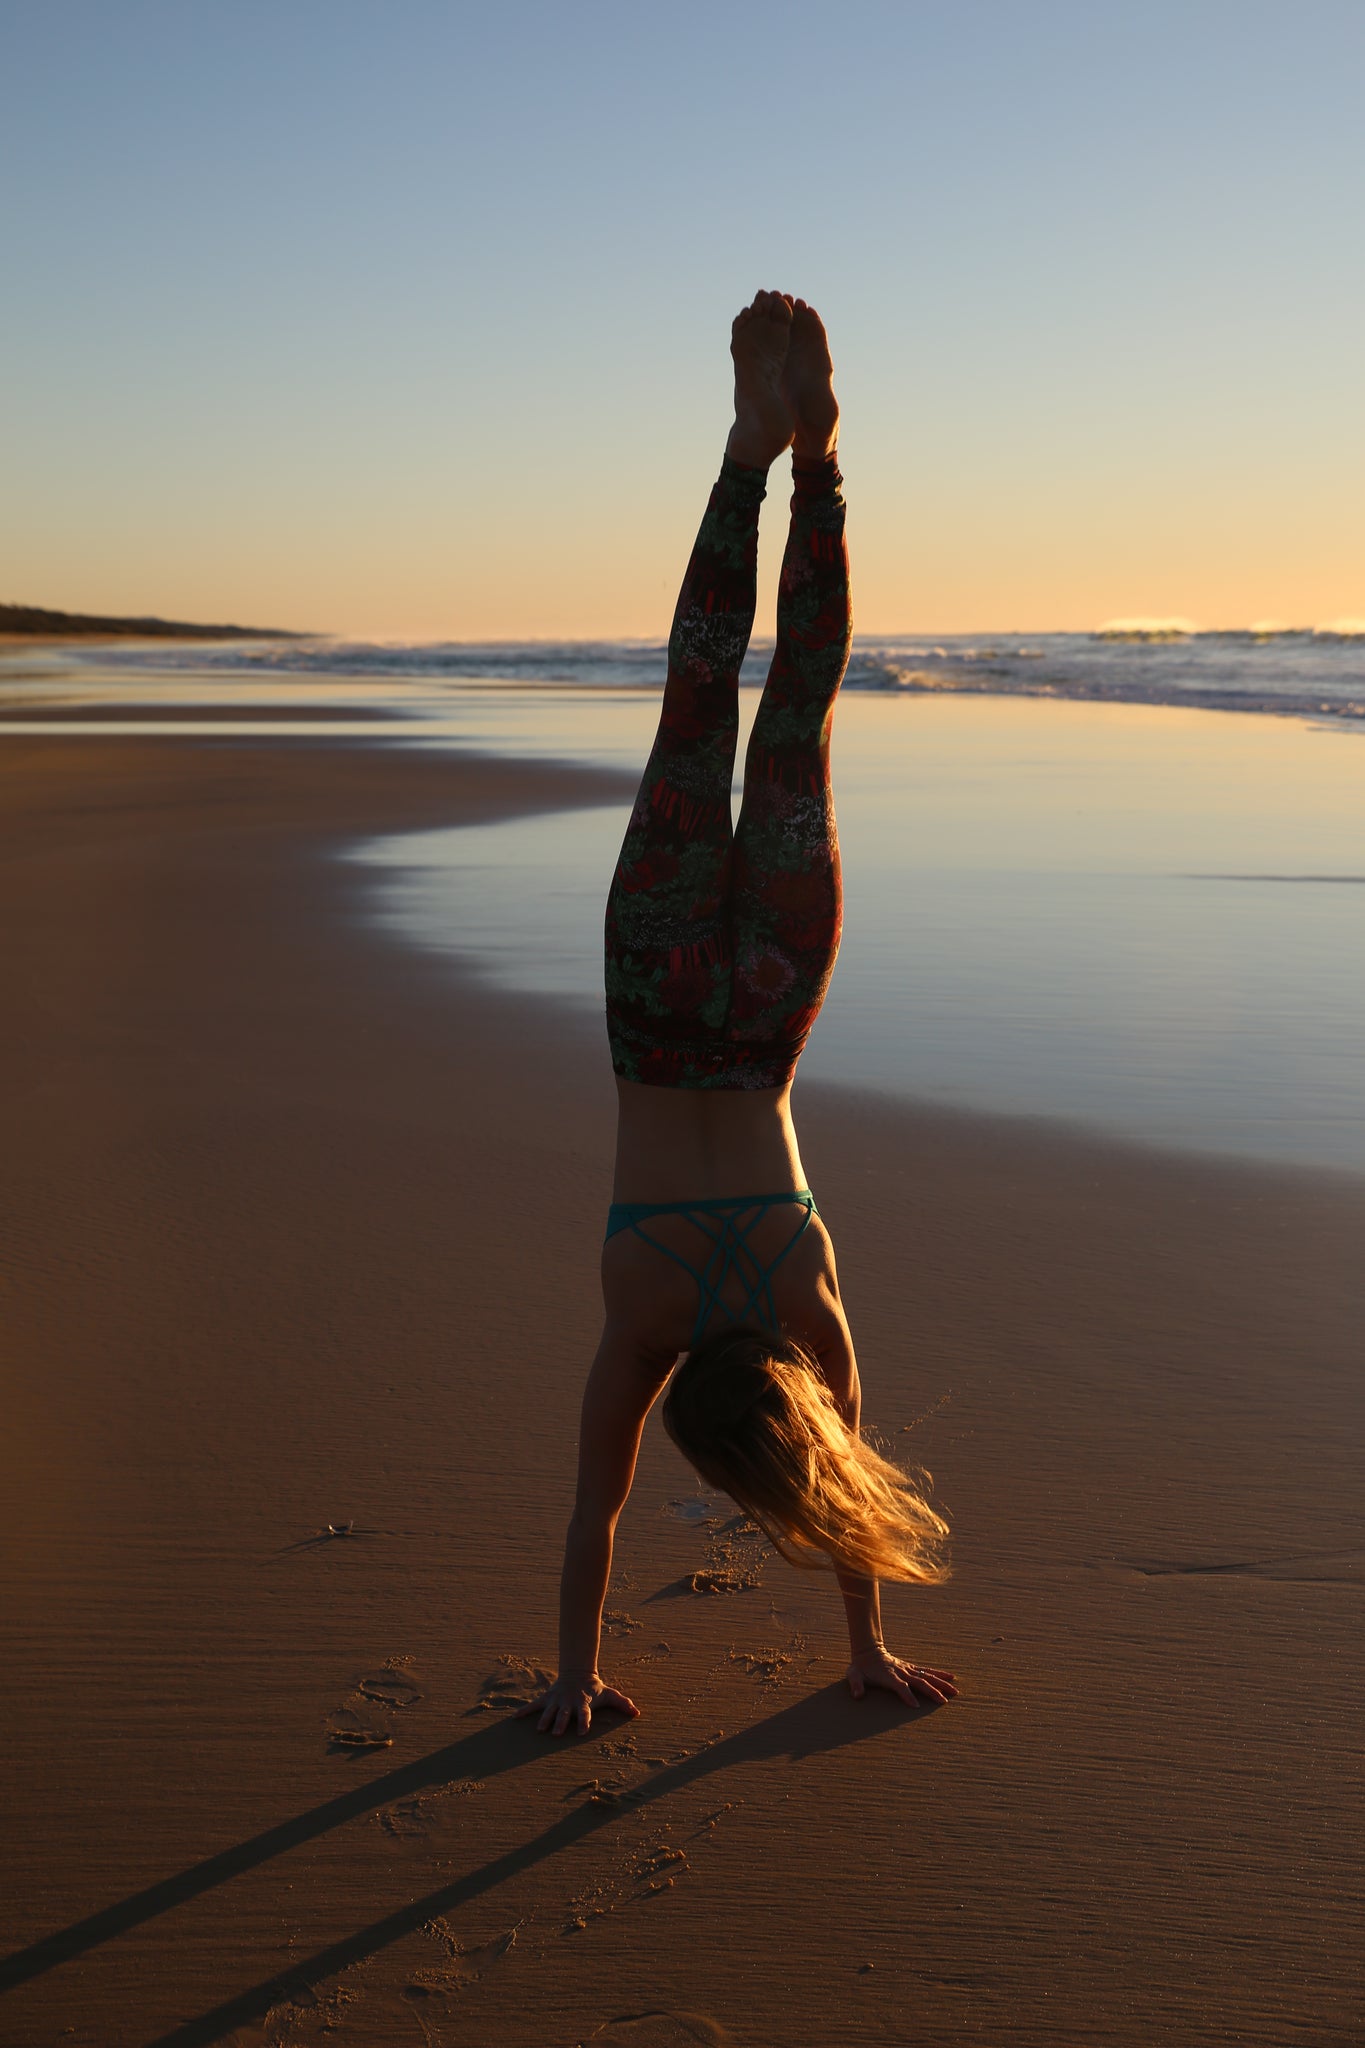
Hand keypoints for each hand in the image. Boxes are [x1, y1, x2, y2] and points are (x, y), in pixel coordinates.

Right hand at [516, 1671, 640, 1737]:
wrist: (577, 1672)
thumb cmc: (594, 1688)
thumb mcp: (609, 1694)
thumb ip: (622, 1703)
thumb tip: (637, 1713)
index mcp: (583, 1703)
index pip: (585, 1713)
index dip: (584, 1722)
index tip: (583, 1732)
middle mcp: (569, 1702)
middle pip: (564, 1714)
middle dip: (561, 1723)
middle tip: (557, 1733)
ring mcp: (556, 1700)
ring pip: (549, 1711)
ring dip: (545, 1720)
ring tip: (539, 1730)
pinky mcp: (547, 1699)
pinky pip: (534, 1705)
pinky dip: (524, 1711)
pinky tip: (515, 1718)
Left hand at [846, 1644, 957, 1706]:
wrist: (868, 1651)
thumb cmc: (860, 1667)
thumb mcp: (853, 1675)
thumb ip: (855, 1684)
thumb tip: (857, 1696)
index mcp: (888, 1675)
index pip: (900, 1686)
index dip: (907, 1695)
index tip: (916, 1706)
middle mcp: (900, 1671)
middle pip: (918, 1681)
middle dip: (932, 1691)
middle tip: (944, 1701)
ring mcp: (907, 1669)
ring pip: (927, 1676)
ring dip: (941, 1683)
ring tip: (955, 1691)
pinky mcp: (911, 1668)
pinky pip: (927, 1671)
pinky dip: (939, 1674)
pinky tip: (951, 1677)